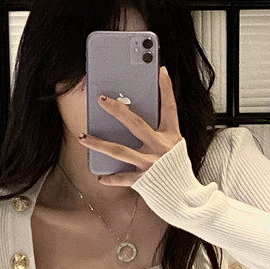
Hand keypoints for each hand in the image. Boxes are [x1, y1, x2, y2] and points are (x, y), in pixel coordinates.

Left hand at [78, 64, 183, 186]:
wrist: (185, 198)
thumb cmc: (177, 170)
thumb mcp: (174, 147)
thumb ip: (159, 134)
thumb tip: (135, 121)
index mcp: (171, 137)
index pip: (169, 108)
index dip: (166, 89)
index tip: (161, 70)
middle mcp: (160, 148)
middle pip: (135, 124)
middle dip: (117, 110)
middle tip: (102, 99)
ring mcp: (150, 164)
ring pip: (119, 150)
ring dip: (99, 144)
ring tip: (83, 137)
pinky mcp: (143, 180)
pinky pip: (122, 178)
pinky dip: (110, 178)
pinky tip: (99, 175)